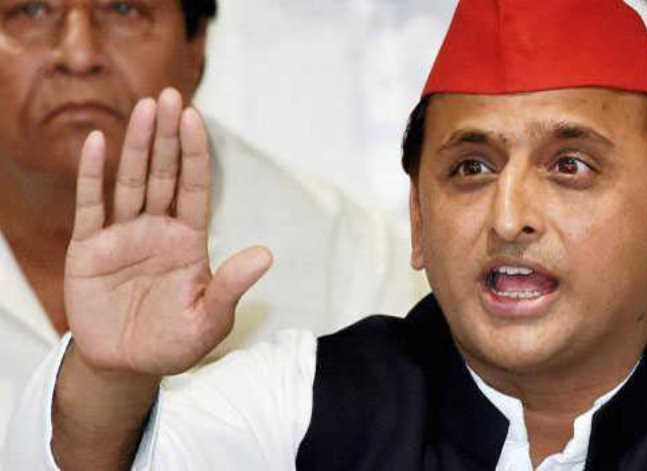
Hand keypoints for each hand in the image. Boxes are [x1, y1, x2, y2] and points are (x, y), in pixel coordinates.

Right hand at [64, 89, 271, 376]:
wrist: (127, 366)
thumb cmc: (173, 342)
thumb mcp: (209, 321)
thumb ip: (231, 286)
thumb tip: (266, 254)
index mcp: (188, 240)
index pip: (194, 188)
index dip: (195, 154)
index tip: (196, 118)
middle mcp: (157, 229)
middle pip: (164, 174)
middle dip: (168, 136)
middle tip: (171, 95)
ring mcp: (122, 235)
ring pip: (131, 181)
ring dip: (137, 145)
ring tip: (146, 107)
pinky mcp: (89, 249)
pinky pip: (90, 206)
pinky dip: (92, 176)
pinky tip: (96, 143)